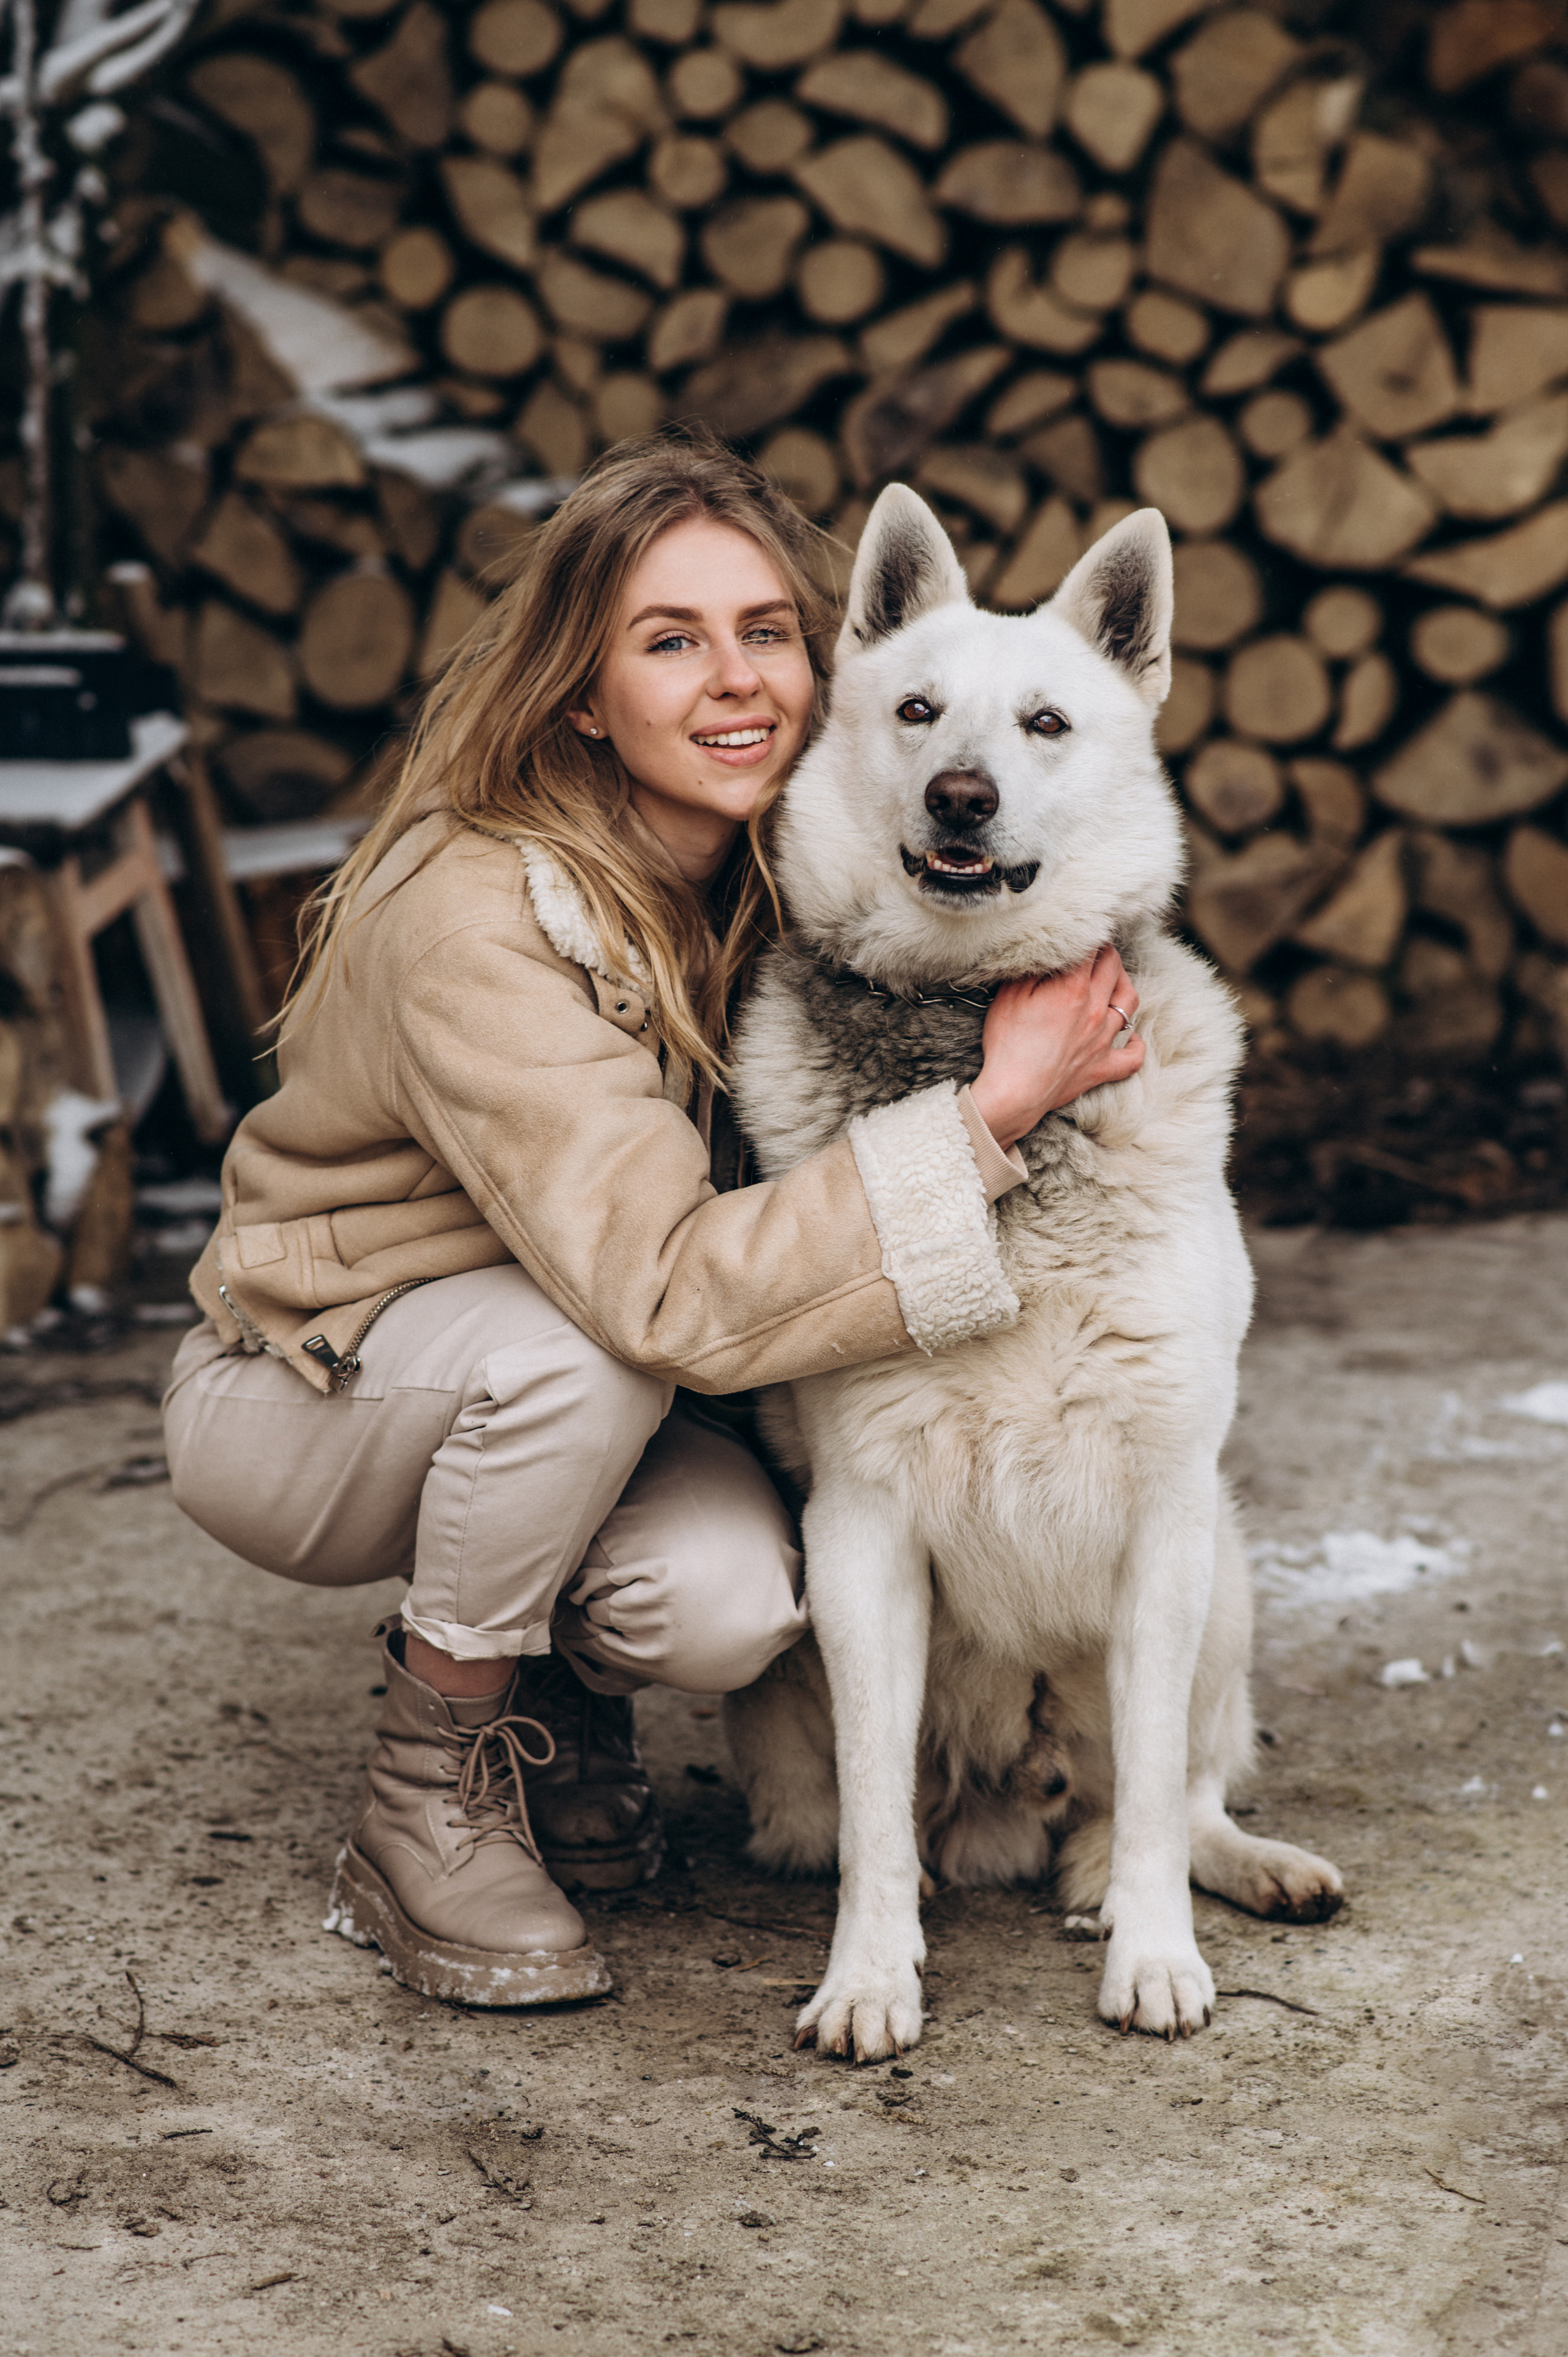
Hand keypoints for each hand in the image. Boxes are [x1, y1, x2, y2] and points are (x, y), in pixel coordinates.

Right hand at [968, 946, 1143, 1148]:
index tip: (1083, 930)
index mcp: (1073, 989)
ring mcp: (1103, 1040)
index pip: (1091, 950)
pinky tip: (1129, 1036)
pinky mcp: (1103, 1067)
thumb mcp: (1009, 996)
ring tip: (1113, 980)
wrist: (1014, 1093)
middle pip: (1114, 968)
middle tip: (1096, 949)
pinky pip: (1133, 1056)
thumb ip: (1033, 970)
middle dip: (1107, 953)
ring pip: (1130, 1003)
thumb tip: (1048, 952)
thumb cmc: (1007, 1044)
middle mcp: (1096, 1010)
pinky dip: (1135, 1043)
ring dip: (1124, 985)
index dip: (1088, 935)